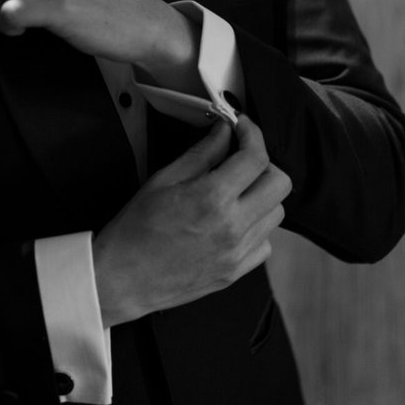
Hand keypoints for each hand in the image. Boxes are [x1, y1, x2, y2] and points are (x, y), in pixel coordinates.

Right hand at [90, 113, 290, 325]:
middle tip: (241, 160)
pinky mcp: (236, 271)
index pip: (256, 157)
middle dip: (264, 164)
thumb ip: (202, 153)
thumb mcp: (164, 179)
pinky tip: (231, 223)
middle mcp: (232, 227)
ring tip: (234, 193)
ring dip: (261, 196)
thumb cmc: (136, 227)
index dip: (253, 134)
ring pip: (276, 213)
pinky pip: (265, 243)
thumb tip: (225, 131)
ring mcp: (238, 253)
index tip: (243, 127)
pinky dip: (255, 228)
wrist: (123, 278)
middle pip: (280, 184)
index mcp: (212, 198)